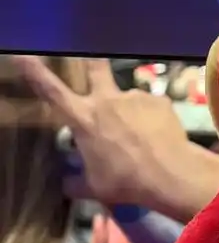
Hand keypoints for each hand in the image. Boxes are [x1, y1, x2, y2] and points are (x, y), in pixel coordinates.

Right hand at [13, 55, 218, 219]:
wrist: (170, 175)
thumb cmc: (125, 182)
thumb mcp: (94, 187)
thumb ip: (77, 181)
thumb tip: (67, 183)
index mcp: (84, 118)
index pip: (51, 91)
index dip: (35, 71)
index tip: (23, 54)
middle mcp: (107, 100)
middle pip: (95, 67)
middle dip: (91, 60)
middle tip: (93, 60)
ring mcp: (135, 96)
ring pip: (127, 98)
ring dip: (130, 111)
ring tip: (142, 137)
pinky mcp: (160, 99)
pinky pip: (151, 108)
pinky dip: (152, 119)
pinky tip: (159, 137)